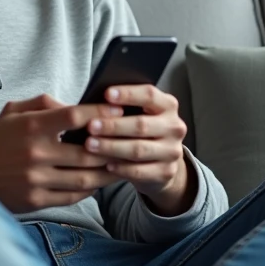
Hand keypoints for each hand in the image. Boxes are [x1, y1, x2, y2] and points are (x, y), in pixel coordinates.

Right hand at [0, 93, 124, 212]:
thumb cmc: (0, 139)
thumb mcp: (15, 111)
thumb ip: (45, 103)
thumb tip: (77, 106)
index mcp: (32, 127)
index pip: (73, 117)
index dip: (99, 114)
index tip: (119, 112)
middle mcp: (36, 153)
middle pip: (86, 151)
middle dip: (112, 147)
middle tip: (130, 142)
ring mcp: (37, 179)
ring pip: (85, 178)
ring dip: (107, 172)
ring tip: (122, 165)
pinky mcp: (37, 200)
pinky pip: (73, 196)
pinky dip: (91, 189)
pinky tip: (99, 181)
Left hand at [82, 85, 194, 214]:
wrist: (160, 160)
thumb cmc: (141, 129)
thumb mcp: (138, 113)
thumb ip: (124, 106)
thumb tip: (96, 102)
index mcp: (168, 105)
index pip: (149, 95)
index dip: (128, 94)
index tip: (106, 94)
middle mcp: (174, 127)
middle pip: (141, 124)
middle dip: (113, 125)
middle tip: (90, 126)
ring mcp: (172, 151)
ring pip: (139, 149)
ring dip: (111, 147)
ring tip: (90, 145)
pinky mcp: (166, 172)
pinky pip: (140, 171)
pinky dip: (121, 168)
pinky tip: (106, 165)